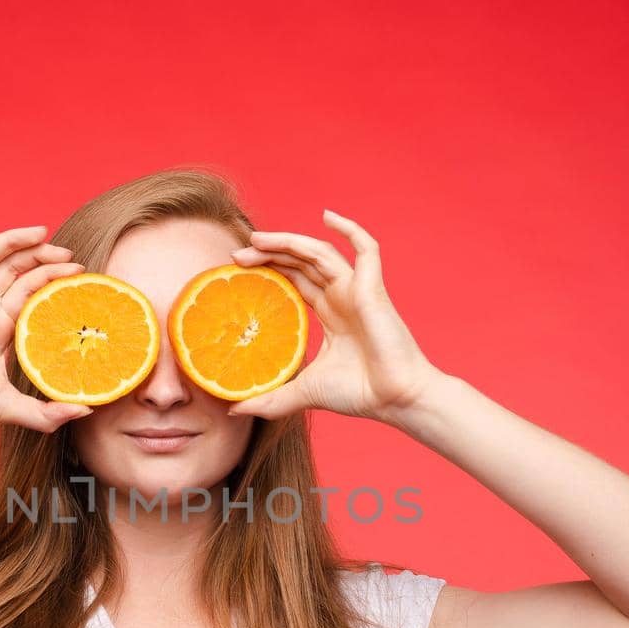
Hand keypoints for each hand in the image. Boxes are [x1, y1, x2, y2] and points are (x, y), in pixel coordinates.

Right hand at [0, 206, 93, 431]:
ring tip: (41, 232)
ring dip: (14, 240)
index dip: (52, 279)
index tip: (79, 274)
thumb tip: (86, 412)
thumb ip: (46, 414)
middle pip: (16, 269)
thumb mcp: (10, 408)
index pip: (31, 292)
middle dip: (42, 258)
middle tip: (68, 255)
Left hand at [226, 209, 440, 421]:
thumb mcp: (303, 393)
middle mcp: (343, 297)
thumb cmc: (360, 394)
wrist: (395, 399)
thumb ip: (270, 399)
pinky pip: (367, 249)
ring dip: (289, 241)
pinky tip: (327, 216)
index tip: (237, 270)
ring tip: (257, 239)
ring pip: (320, 252)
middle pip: (301, 263)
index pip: (295, 281)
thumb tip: (233, 411)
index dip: (270, 270)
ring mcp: (358, 290)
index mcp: (331, 314)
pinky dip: (350, 229)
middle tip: (236, 256)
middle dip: (269, 255)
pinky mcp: (373, 288)